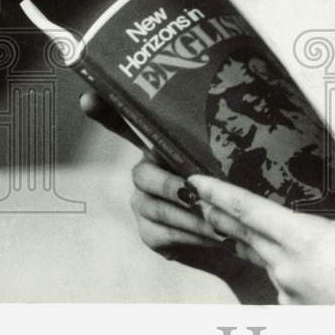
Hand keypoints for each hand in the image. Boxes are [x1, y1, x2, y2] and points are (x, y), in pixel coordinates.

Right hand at [80, 91, 276, 302]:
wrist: (239, 232)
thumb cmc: (237, 187)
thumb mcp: (236, 161)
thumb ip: (230, 144)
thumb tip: (248, 118)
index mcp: (164, 146)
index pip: (128, 124)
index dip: (105, 112)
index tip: (86, 98)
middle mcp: (147, 172)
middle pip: (142, 175)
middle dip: (169, 185)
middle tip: (194, 192)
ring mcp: (143, 203)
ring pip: (155, 208)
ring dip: (188, 215)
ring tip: (217, 220)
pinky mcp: (149, 232)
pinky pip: (162, 233)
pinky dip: (191, 235)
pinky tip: (213, 236)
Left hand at [189, 160, 334, 305]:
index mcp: (308, 242)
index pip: (250, 212)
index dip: (219, 194)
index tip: (194, 181)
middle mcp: (289, 270)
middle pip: (243, 235)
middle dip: (219, 213)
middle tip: (202, 195)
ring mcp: (291, 295)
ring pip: (262, 259)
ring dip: (247, 239)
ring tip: (238, 221)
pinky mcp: (299, 312)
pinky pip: (279, 281)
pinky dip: (276, 263)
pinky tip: (288, 256)